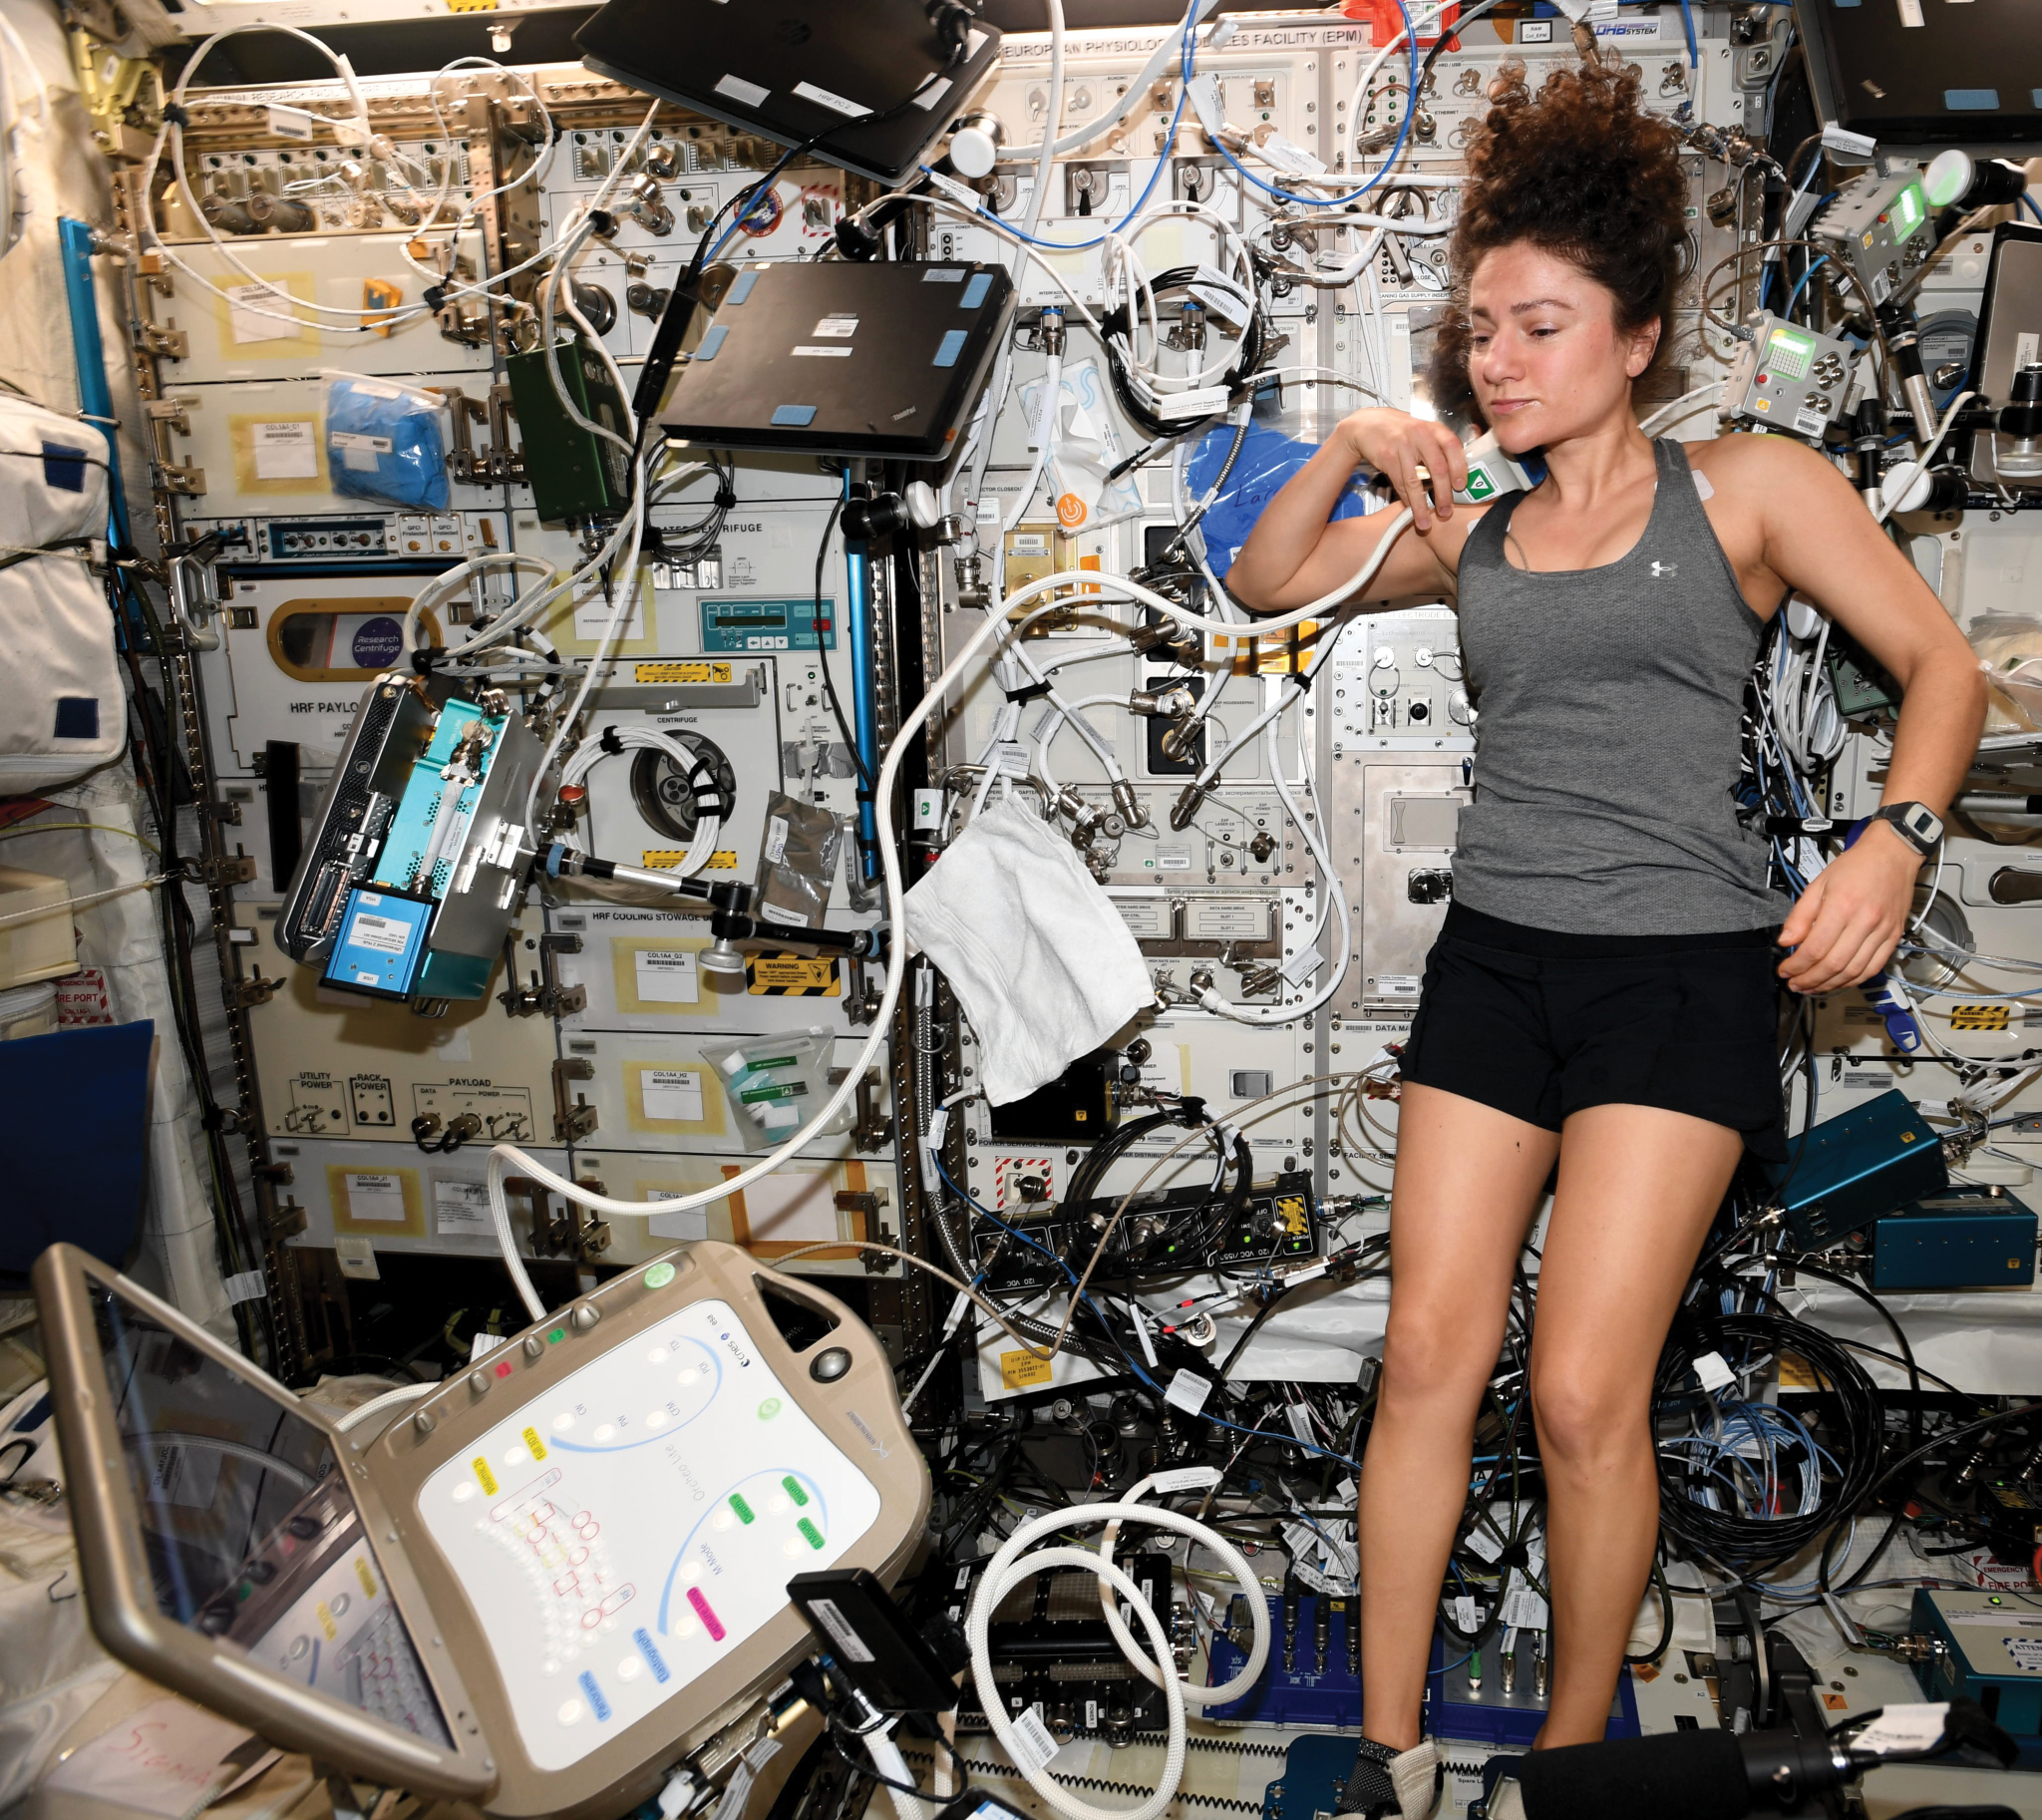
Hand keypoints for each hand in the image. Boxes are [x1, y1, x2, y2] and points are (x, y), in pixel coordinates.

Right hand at [1337, 408, 1468, 532]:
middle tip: (1445, 512)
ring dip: (1421, 505)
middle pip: (1437, 467)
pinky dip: (1406, 499)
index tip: (1461, 487)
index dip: (1459, 467)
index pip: (1453, 446)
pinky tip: (1410, 509)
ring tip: (1425, 522)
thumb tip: (1457, 476)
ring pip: (1415, 481)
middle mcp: (1421, 434)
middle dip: (1443, 494)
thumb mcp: (1424, 431)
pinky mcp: (1387, 456)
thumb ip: (1440, 448)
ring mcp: (1403, 445)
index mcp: (1434, 429)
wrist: (1368, 424)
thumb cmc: (1401, 432)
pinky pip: (1400, 483)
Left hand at [1776, 823, 1924, 993]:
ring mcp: (1883, 931)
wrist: (1893, 854)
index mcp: (1842, 906)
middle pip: (1834, 964)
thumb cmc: (1856, 866)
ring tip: (1812, 987)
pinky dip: (1854, 980)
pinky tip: (1838, 981)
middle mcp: (1865, 921)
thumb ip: (1800, 915)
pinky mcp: (1894, 936)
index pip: (1815, 948)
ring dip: (1830, 985)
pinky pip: (1874, 967)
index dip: (1797, 966)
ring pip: (1854, 971)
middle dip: (1810, 980)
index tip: (1785, 971)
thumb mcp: (1818, 884)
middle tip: (1795, 984)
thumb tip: (1786, 942)